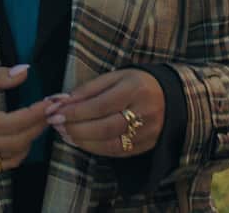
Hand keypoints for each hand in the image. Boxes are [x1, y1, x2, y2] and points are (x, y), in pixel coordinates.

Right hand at [0, 65, 51, 171]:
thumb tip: (24, 71)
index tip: (50, 102)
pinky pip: (5, 164)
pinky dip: (21, 152)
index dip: (33, 114)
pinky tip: (26, 137)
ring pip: (14, 154)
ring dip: (33, 138)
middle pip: (16, 140)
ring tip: (42, 120)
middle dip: (39, 125)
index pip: (9, 122)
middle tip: (53, 109)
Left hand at [44, 69, 164, 156]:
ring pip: (110, 144)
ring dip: (83, 141)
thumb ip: (89, 89)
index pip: (100, 105)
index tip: (55, 112)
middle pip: (105, 127)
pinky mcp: (146, 146)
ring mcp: (147, 133)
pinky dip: (96, 149)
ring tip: (65, 134)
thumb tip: (63, 101)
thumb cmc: (136, 83)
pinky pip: (118, 152)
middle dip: (76, 128)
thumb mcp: (115, 76)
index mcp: (135, 89)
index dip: (75, 112)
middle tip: (56, 125)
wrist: (172, 97)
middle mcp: (144, 113)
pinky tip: (81, 142)